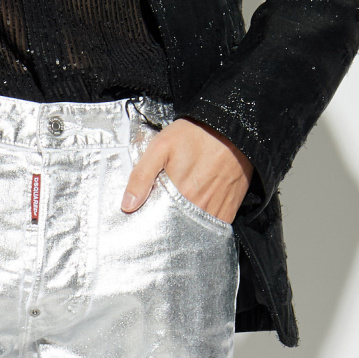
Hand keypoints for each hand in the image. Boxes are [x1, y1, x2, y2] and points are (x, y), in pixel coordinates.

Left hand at [122, 118, 251, 224]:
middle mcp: (200, 206)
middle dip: (168, 227)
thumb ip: (141, 176)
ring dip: (186, 228)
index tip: (146, 219)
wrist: (231, 127)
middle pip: (178, 229)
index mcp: (181, 195)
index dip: (152, 222)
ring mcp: (217, 209)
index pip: (160, 222)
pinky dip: (205, 227)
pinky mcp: (230, 209)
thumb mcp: (160, 147)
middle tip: (162, 217)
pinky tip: (196, 217)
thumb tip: (127, 205)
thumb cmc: (195, 134)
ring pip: (196, 230)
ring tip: (178, 217)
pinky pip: (215, 228)